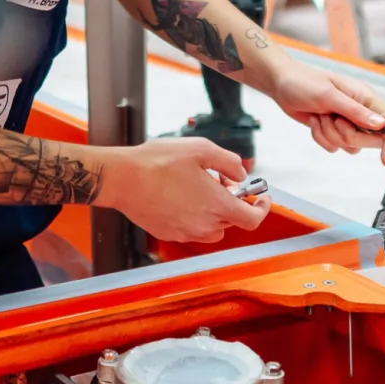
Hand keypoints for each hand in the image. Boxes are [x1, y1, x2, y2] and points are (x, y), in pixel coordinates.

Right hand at [97, 138, 270, 243]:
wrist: (122, 178)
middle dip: (232, 201)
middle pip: (232, 220)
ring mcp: (185, 232)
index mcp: (217, 205)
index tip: (261, 198)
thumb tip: (241, 173)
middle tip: (220, 179)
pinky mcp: (169, 233)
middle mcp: (204, 225)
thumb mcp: (201, 149)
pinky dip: (194, 215)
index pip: (252, 219)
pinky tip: (180, 195)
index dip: (262, 208)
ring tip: (198, 188)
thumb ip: (229, 162)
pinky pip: (191, 229)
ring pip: (212, 227)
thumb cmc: (158, 162)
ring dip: (214, 211)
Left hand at [269, 63, 384, 166]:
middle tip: (333, 120)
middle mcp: (359, 111)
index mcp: (364, 97)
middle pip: (369, 139)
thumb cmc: (304, 82)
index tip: (384, 159)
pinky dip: (321, 137)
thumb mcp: (329, 95)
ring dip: (331, 135)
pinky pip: (334, 147)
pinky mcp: (333, 130)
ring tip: (320, 116)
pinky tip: (314, 120)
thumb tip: (381, 125)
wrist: (282, 84)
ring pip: (350, 145)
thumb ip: (355, 111)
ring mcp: (346, 122)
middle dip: (348, 135)